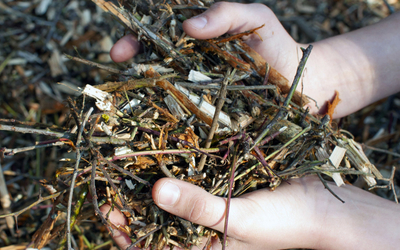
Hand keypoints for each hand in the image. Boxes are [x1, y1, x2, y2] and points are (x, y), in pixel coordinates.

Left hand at [101, 175, 399, 248]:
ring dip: (154, 181)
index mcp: (202, 249)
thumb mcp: (238, 220)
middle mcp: (201, 229)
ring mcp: (212, 205)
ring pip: (174, 194)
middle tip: (111, 182)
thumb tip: (155, 191)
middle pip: (158, 219)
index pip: (153, 247)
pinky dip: (180, 166)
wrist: (321, 207)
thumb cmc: (283, 224)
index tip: (108, 212)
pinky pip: (195, 176)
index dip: (128, 234)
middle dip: (134, 205)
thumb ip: (198, 207)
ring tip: (131, 162)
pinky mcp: (223, 185)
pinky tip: (168, 149)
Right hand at [111, 2, 399, 118]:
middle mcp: (194, 65)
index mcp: (199, 39)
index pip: (159, 36)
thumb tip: (187, 26)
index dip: (136, 40)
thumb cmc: (278, 46)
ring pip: (165, 93)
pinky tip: (155, 129)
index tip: (120, 52)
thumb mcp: (256, 19)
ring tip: (125, 105)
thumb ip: (225, 14)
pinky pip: (185, 117)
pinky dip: (168, 121)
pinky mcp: (211, 116)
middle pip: (155, 64)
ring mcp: (201, 91)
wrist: (303, 84)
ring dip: (143, 98)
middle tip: (116, 71)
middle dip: (132, 67)